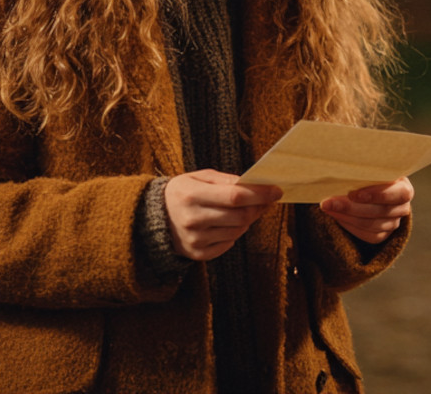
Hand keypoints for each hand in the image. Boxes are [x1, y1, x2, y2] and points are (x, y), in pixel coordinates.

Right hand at [163, 169, 281, 260]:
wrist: (154, 219)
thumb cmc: (181, 193)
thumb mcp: (198, 177)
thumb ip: (225, 180)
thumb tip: (251, 184)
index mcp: (192, 195)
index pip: (235, 196)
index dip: (260, 194)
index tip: (277, 190)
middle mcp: (193, 219)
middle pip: (240, 216)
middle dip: (259, 206)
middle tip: (266, 199)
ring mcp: (196, 239)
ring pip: (238, 230)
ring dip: (248, 219)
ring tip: (246, 209)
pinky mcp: (198, 253)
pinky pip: (229, 243)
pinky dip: (235, 232)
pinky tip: (228, 222)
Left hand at [320, 177, 412, 244]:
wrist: (366, 189)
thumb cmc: (369, 175)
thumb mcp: (371, 169)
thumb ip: (363, 169)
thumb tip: (342, 166)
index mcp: (404, 187)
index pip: (400, 194)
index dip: (377, 195)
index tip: (352, 193)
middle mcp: (403, 206)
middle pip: (381, 211)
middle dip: (352, 207)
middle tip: (329, 202)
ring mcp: (394, 222)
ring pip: (373, 225)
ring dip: (347, 217)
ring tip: (329, 208)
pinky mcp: (384, 234)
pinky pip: (370, 236)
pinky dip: (351, 227)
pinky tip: (337, 216)